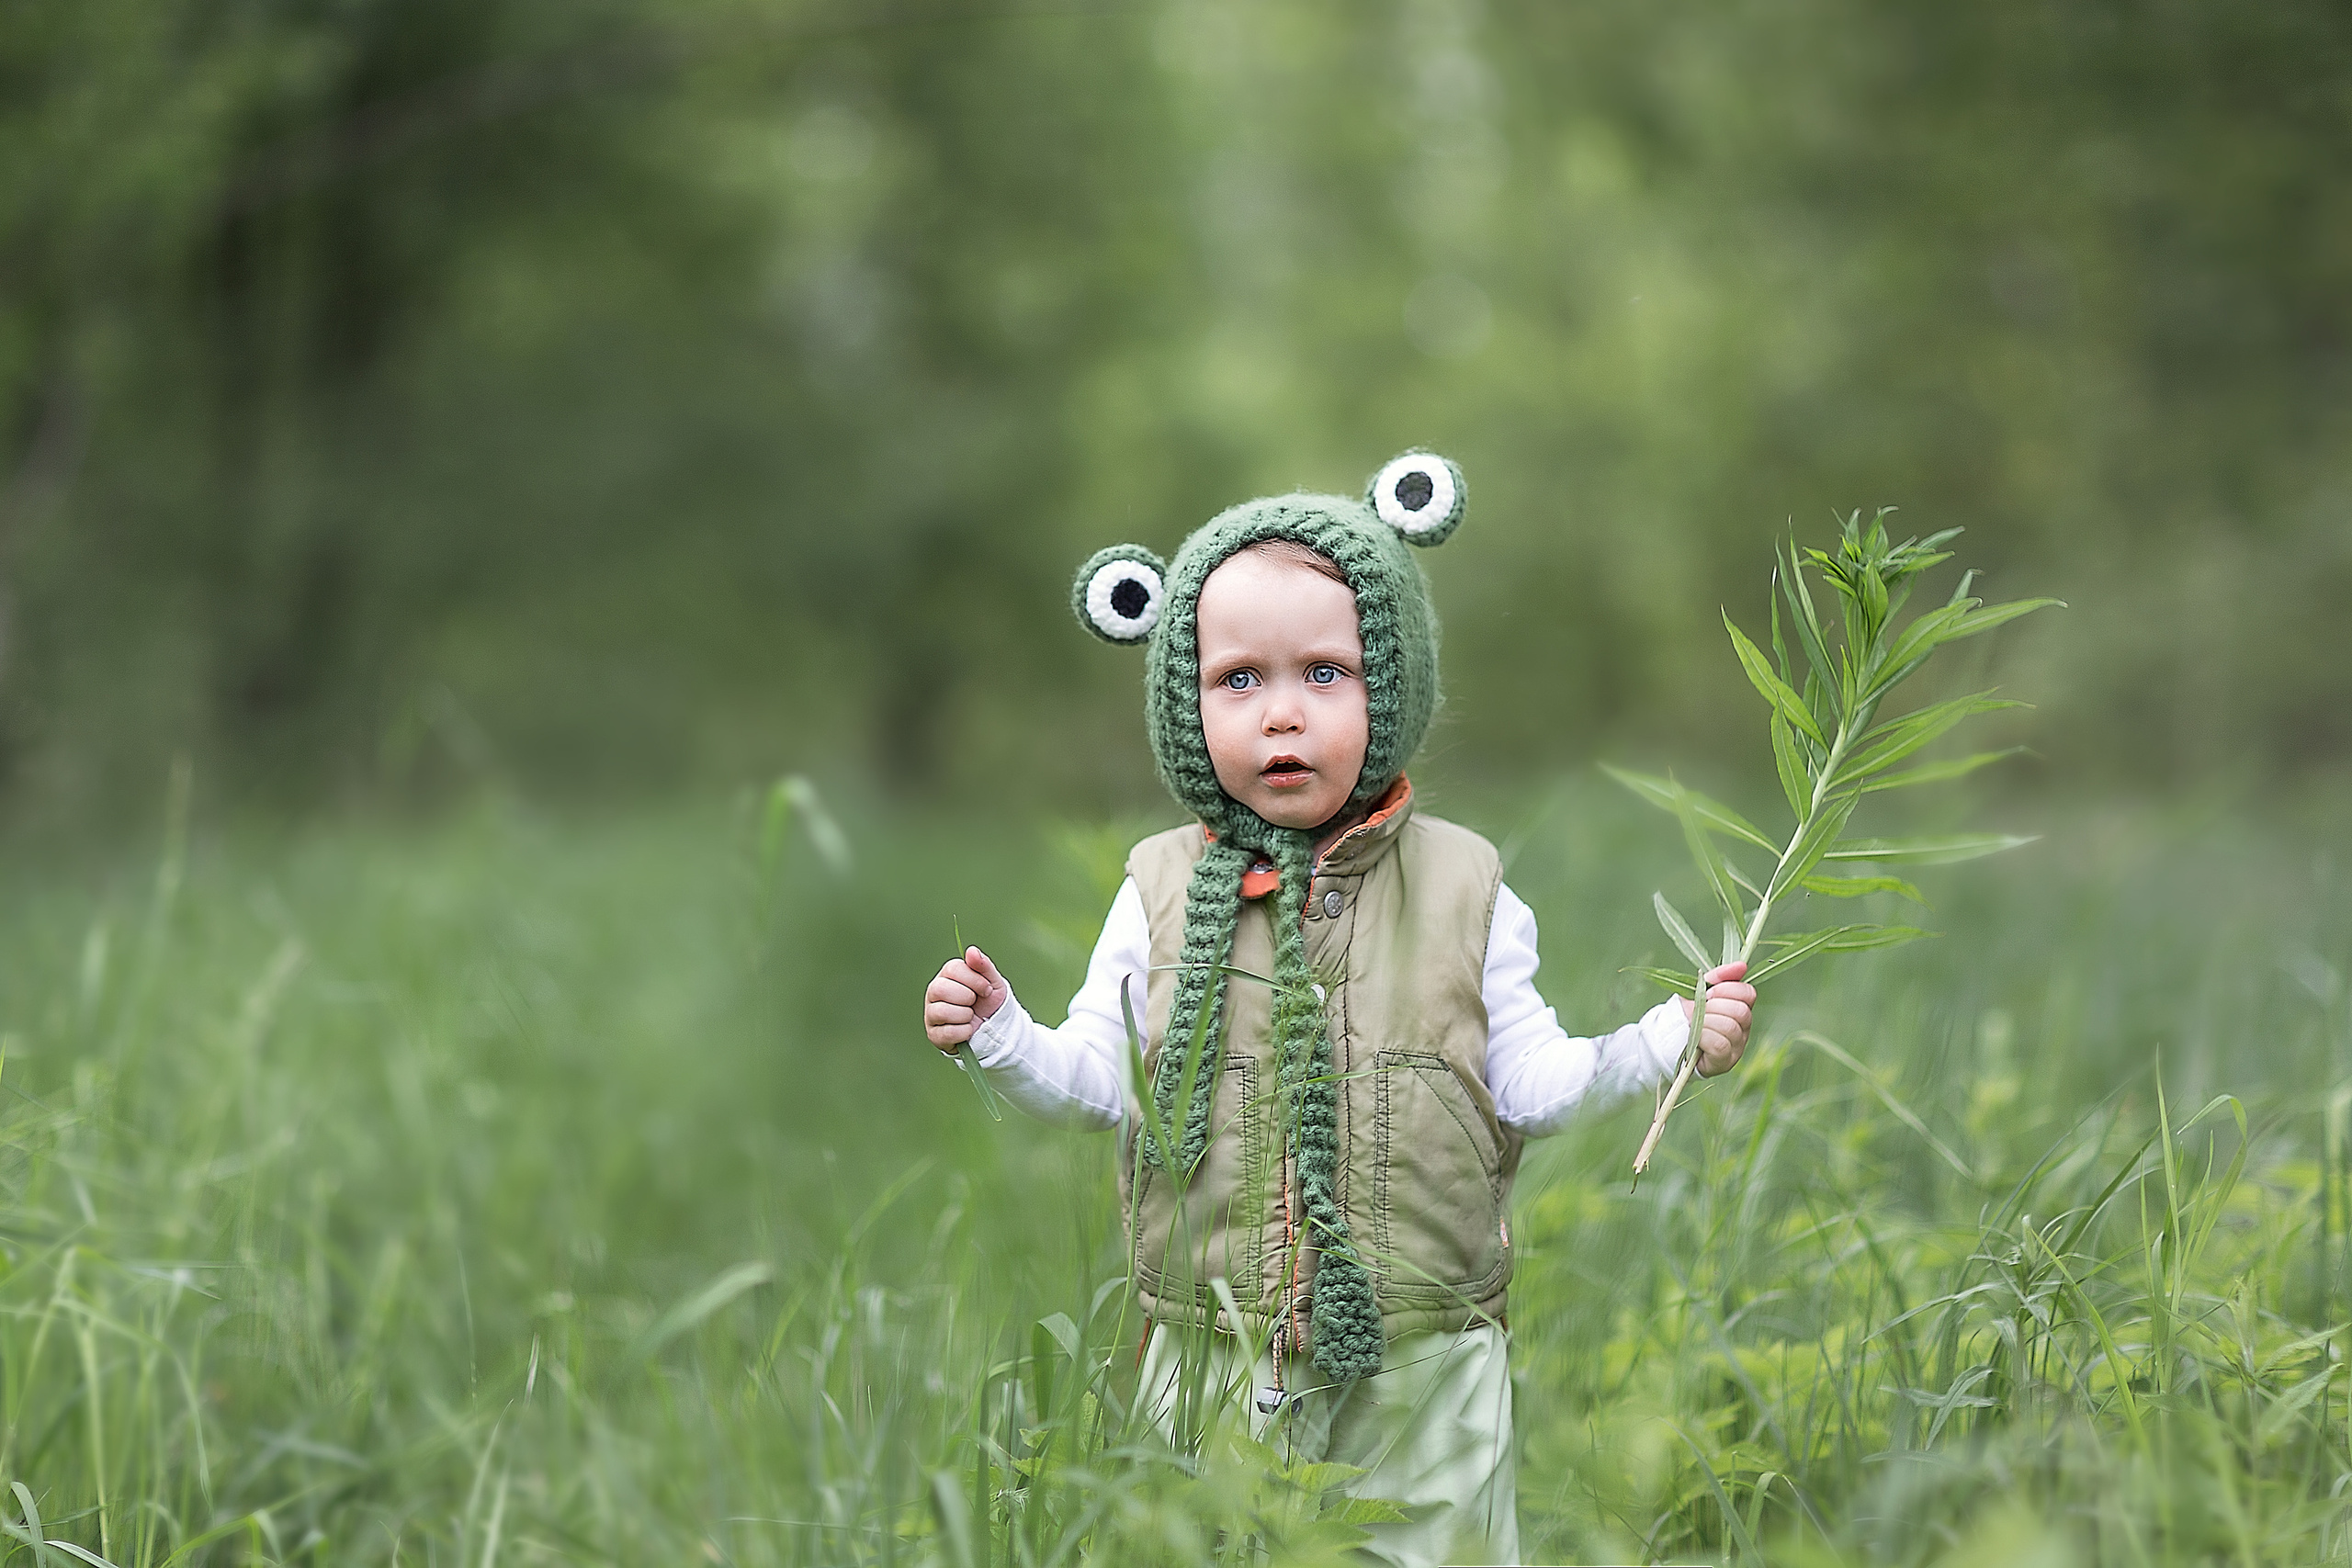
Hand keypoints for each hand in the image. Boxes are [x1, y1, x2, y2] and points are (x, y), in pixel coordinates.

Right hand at [925, 946, 1008, 1053]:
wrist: (993, 1029)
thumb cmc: (989, 1002)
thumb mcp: (993, 982)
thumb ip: (983, 966)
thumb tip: (971, 951)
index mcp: (948, 975)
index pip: (953, 969)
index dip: (974, 980)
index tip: (987, 989)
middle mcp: (934, 992)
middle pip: (940, 989)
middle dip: (966, 997)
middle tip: (975, 1002)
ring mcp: (931, 1013)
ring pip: (942, 1011)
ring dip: (965, 1016)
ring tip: (970, 1016)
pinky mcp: (934, 1034)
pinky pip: (947, 1032)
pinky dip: (964, 1032)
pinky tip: (968, 1029)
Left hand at [1679, 961, 1755, 1076]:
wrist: (1670, 1040)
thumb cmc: (1688, 1014)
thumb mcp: (1699, 992)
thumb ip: (1718, 977)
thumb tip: (1741, 965)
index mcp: (1740, 1008)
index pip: (1748, 994)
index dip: (1729, 989)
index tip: (1709, 992)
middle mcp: (1743, 1028)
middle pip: (1741, 1011)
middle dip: (1714, 1007)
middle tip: (1700, 1009)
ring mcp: (1737, 1047)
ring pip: (1730, 1028)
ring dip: (1706, 1022)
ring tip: (1695, 1024)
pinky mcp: (1726, 1062)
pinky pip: (1720, 1045)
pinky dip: (1704, 1037)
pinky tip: (1696, 1038)